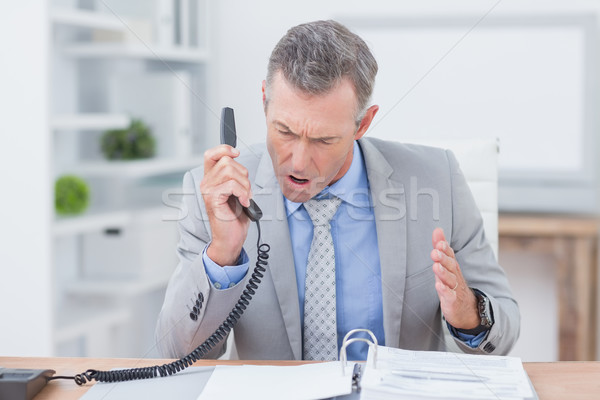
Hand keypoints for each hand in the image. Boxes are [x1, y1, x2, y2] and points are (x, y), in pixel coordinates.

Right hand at [200, 145, 251, 265]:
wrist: (231, 238)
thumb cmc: (235, 217)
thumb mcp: (237, 192)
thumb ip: (235, 176)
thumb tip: (238, 161)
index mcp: (211, 179)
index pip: (211, 155)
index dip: (224, 149)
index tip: (237, 153)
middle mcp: (206, 183)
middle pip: (227, 161)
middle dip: (243, 174)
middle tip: (246, 190)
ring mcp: (208, 191)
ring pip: (230, 171)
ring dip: (245, 184)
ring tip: (245, 197)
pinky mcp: (213, 199)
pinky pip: (232, 185)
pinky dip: (243, 193)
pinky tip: (244, 202)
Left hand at [430, 228, 479, 329]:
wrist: (466, 308)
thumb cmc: (453, 283)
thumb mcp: (446, 265)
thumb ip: (441, 248)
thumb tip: (437, 230)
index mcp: (453, 267)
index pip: (450, 255)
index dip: (445, 249)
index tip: (439, 242)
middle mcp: (455, 276)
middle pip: (450, 266)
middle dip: (443, 258)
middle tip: (435, 251)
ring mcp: (455, 288)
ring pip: (449, 279)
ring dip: (442, 273)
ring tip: (436, 266)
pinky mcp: (452, 301)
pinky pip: (449, 295)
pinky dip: (444, 291)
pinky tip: (438, 286)